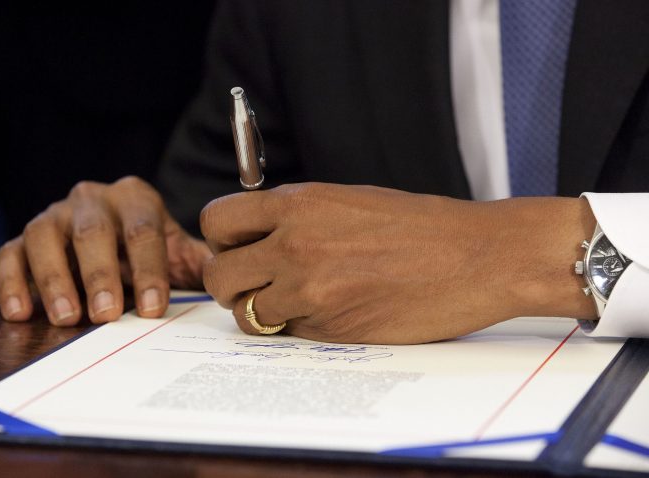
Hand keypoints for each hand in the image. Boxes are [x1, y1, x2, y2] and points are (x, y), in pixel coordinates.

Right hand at [0, 176, 210, 325]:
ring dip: (55, 279)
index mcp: (136, 199)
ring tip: (67, 318)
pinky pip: (11, 253)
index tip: (154, 307)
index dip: (149, 268)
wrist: (115, 240)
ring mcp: (55, 215)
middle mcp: (92, 199)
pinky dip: (12, 282)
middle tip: (107, 315)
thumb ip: (200, 262)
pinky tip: (22, 313)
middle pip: (93, 232)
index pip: (143, 230)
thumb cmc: (151, 251)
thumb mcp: (179, 253)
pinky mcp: (25, 237)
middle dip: (100, 275)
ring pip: (45, 237)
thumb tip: (229, 275)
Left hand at [201, 183, 596, 343]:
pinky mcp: (332, 330)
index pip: (217, 221)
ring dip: (261, 313)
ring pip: (246, 315)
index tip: (236, 248)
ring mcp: (311, 291)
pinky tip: (333, 312)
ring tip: (293, 302)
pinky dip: (300, 329)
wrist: (477, 257)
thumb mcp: (347, 199)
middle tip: (255, 285)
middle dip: (231, 284)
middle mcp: (295, 245)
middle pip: (218, 276)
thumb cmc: (419, 226)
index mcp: (298, 203)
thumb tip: (253, 235)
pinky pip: (289, 335)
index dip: (220, 239)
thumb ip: (294, 215)